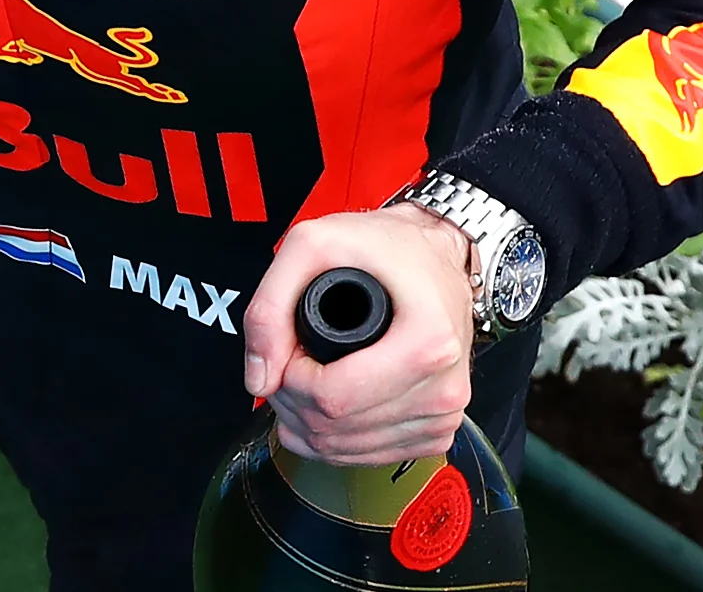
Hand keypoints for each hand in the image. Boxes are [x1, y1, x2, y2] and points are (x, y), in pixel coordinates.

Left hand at [240, 204, 476, 465]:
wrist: (437, 257)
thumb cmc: (385, 247)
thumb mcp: (313, 245)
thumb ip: (270, 305)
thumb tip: (259, 378)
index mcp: (427, 343)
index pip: (333, 398)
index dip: (289, 379)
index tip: (288, 349)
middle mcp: (443, 389)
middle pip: (336, 428)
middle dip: (291, 400)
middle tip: (289, 360)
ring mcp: (443, 416)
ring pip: (347, 451)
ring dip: (307, 422)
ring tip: (304, 377)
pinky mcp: (438, 432)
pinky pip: (369, 457)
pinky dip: (333, 439)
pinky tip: (325, 404)